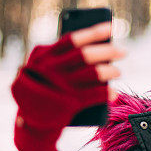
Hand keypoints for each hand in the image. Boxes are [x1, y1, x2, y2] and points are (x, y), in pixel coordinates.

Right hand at [10, 21, 125, 150]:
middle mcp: (51, 69)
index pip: (72, 39)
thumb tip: (97, 49)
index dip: (94, 32)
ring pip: (93, 73)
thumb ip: (60, 57)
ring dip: (110, 71)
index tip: (111, 27)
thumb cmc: (40, 89)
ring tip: (118, 71)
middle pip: (85, 55)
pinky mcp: (69, 104)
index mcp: (43, 56)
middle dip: (108, 51)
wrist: (28, 123)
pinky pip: (95, 95)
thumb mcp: (40, 69)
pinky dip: (107, 93)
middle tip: (123, 51)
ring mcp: (60, 86)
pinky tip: (114, 92)